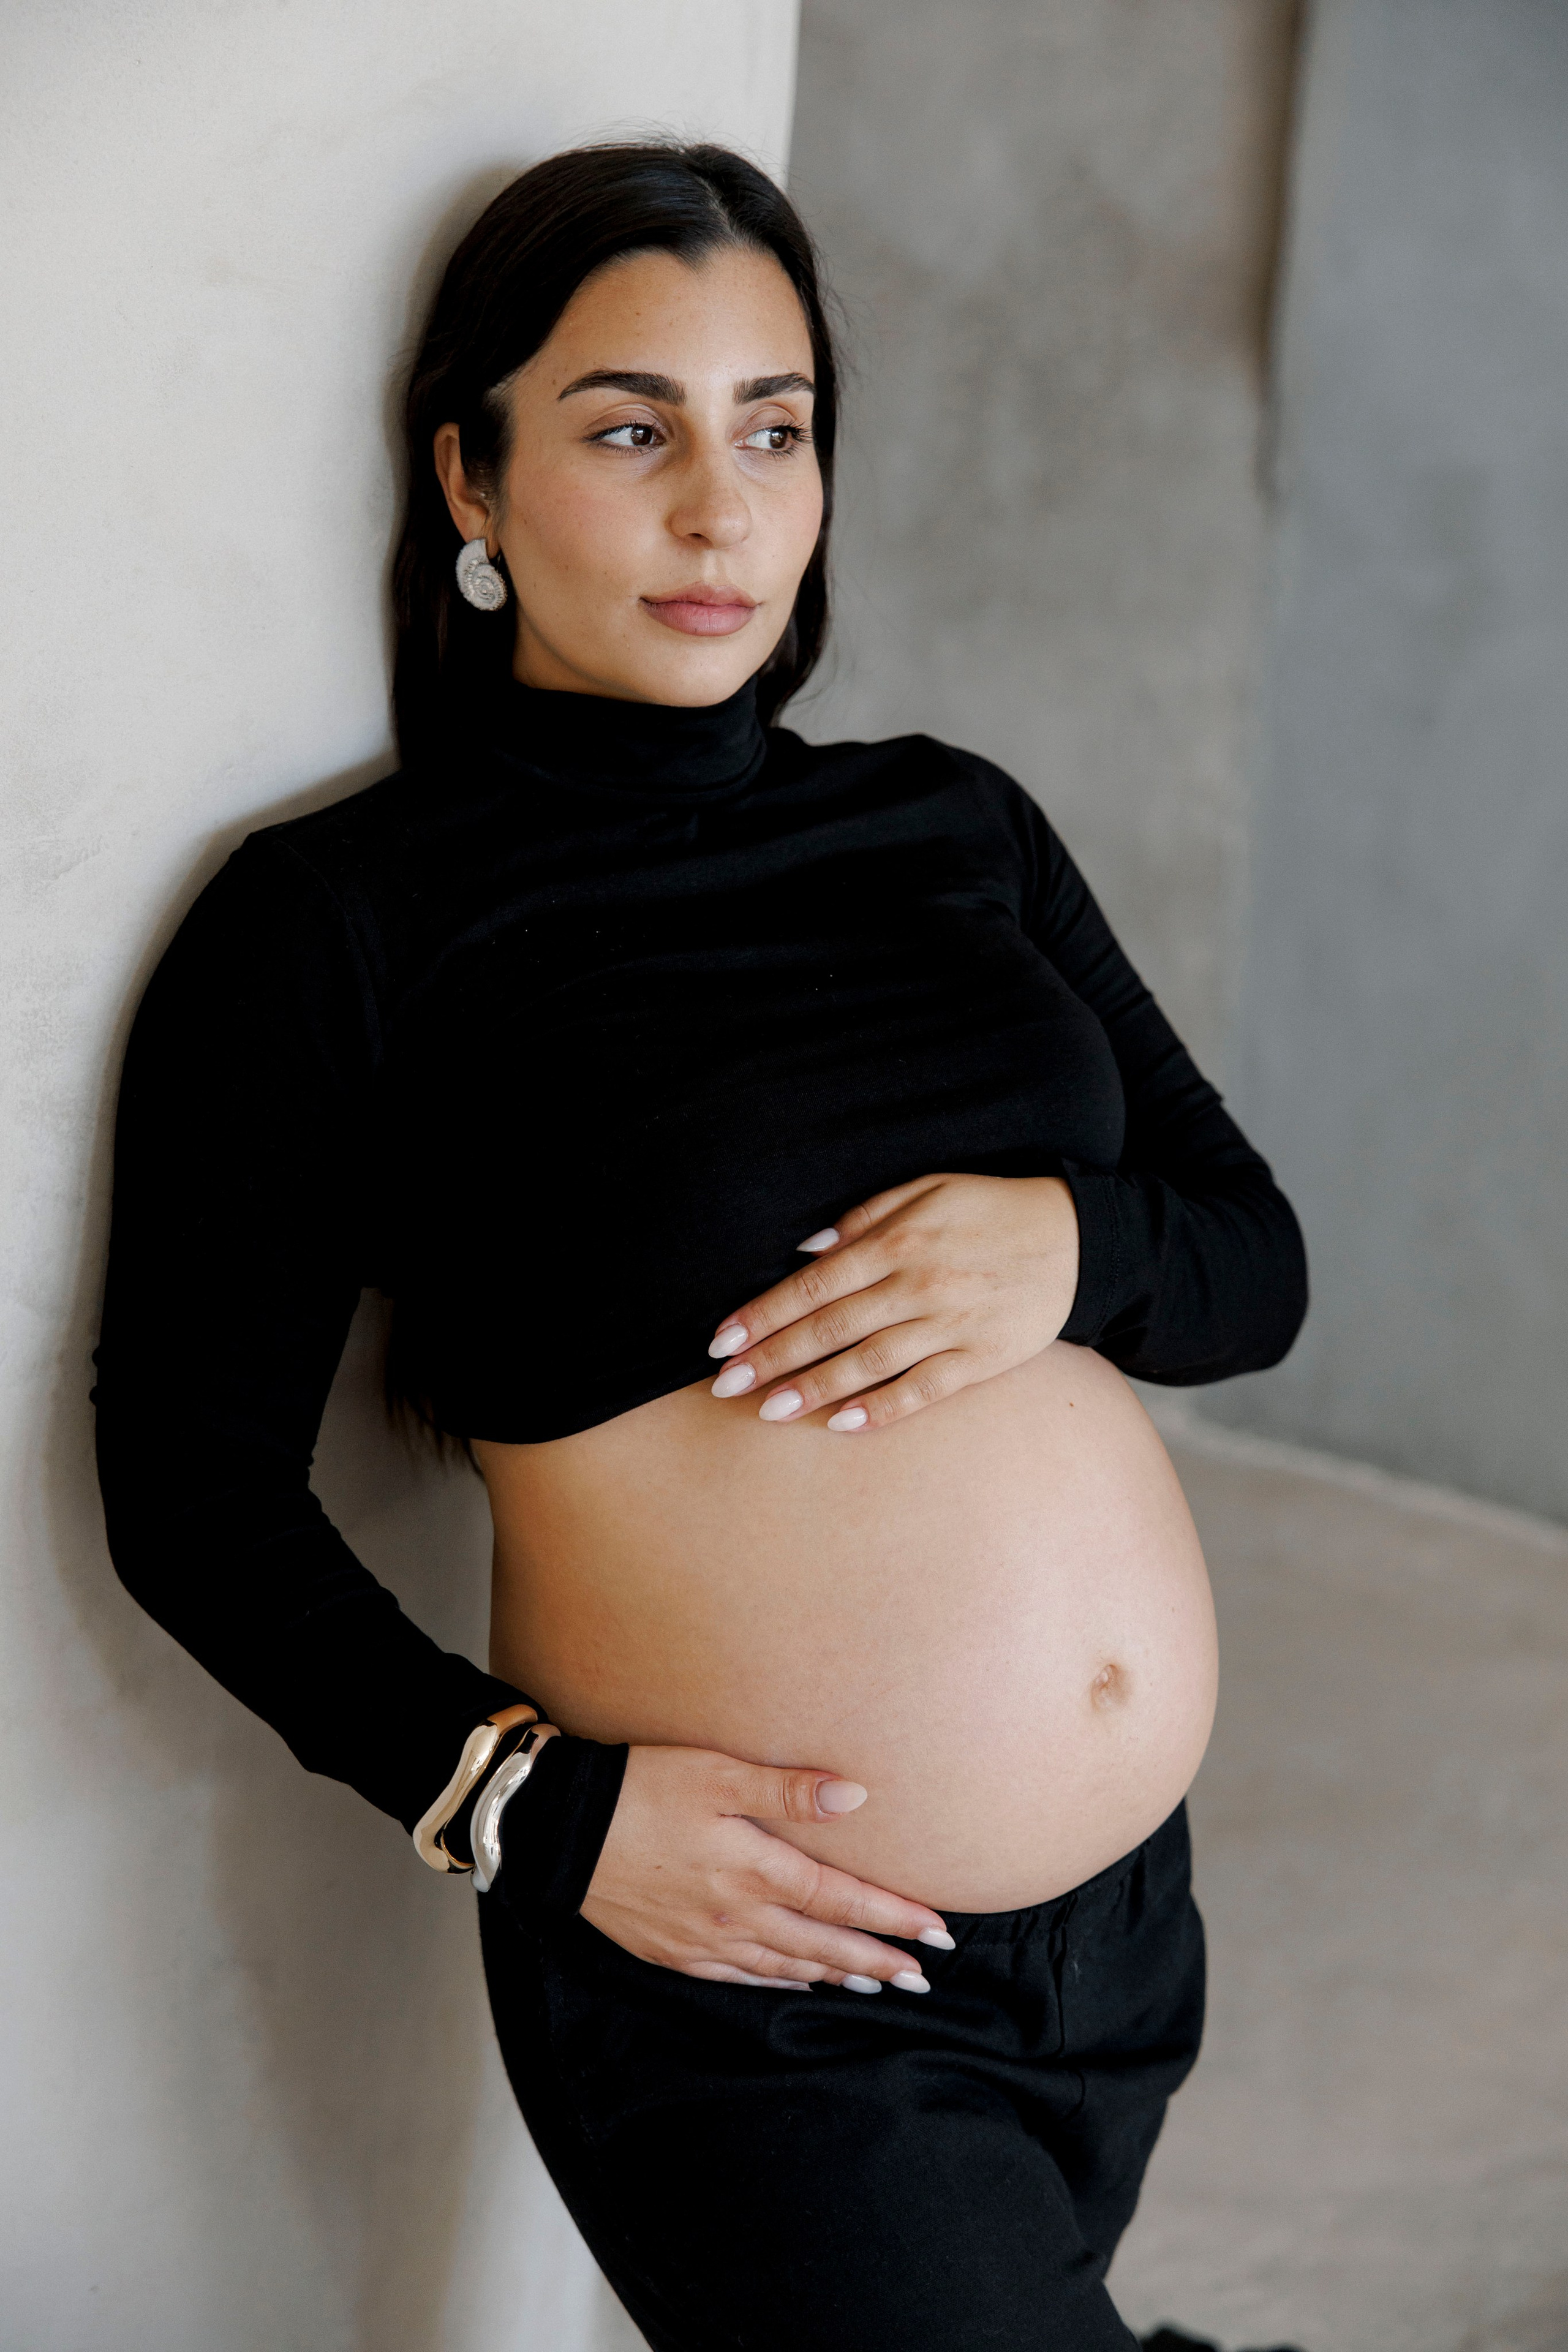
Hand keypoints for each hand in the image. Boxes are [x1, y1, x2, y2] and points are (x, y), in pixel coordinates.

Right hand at [580, 1744, 953, 1990]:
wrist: (558, 1831)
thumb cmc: (641, 1787)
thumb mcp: (717, 1773)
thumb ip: (788, 1790)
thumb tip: (857, 1795)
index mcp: (753, 1870)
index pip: (840, 1899)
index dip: (893, 1917)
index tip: (937, 1933)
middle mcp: (735, 1916)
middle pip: (822, 1944)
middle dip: (877, 1960)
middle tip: (922, 1978)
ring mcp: (702, 1941)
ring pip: (785, 1966)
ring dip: (835, 1975)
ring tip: (874, 1985)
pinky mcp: (671, 1951)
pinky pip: (739, 1976)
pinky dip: (778, 1980)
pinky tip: (794, 1980)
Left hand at [706, 1172, 1079, 1431]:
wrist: (1077, 1239)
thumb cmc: (989, 1211)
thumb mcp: (927, 1189)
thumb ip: (863, 1217)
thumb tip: (804, 1249)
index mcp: (900, 1240)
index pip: (815, 1284)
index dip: (764, 1314)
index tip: (721, 1341)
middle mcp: (920, 1285)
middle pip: (831, 1328)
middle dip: (772, 1358)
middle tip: (725, 1386)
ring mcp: (952, 1325)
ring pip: (869, 1364)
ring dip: (814, 1389)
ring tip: (768, 1410)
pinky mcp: (982, 1359)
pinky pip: (922, 1390)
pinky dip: (881, 1409)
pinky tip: (841, 1424)